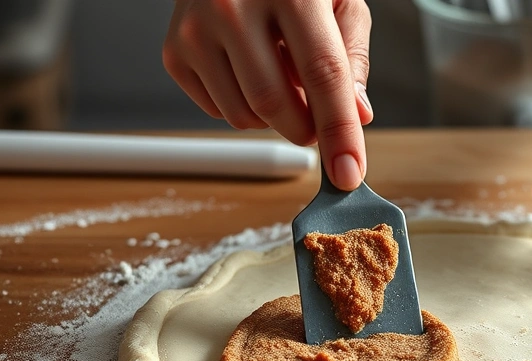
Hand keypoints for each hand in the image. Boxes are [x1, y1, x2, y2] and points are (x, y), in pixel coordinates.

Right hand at [163, 0, 373, 189]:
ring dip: (274, 118)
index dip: (339, 130)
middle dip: (305, 129)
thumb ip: (352, 56)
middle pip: (276, 104)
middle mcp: (232, 5)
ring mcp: (195, 29)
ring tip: (280, 75)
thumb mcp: (338, 0)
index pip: (322, 73)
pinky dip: (243, 106)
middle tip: (317, 120)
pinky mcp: (173, 51)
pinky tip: (249, 69)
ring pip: (244, 116)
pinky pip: (218, 111)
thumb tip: (357, 115)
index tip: (348, 172)